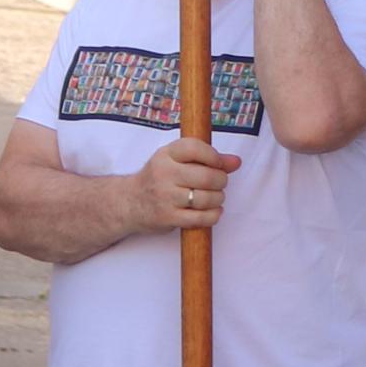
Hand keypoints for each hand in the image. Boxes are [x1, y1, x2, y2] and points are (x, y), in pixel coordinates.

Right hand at [127, 139, 241, 232]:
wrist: (129, 203)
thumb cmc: (159, 178)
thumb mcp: (176, 161)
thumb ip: (207, 158)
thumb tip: (236, 162)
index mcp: (166, 154)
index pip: (195, 148)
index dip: (214, 156)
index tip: (219, 164)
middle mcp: (164, 173)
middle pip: (207, 176)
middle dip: (221, 181)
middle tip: (219, 183)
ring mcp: (166, 197)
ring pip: (207, 198)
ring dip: (218, 199)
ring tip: (215, 198)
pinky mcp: (168, 217)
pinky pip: (201, 218)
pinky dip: (213, 215)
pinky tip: (212, 211)